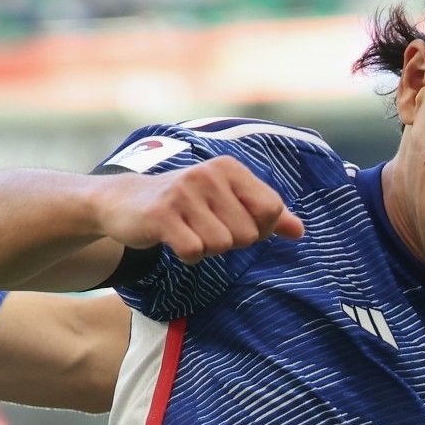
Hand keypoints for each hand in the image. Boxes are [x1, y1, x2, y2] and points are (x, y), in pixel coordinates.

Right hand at [95, 156, 302, 262]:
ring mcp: (183, 193)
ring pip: (220, 246)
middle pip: (248, 234)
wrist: (124, 202)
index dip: (260, 229)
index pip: (271, 209)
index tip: (234, 224)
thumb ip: (266, 214)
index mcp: (229, 168)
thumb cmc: (185, 204)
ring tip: (187, 232)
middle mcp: (208, 175)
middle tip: (203, 228)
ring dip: (206, 250)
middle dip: (229, 242)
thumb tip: (300, 232)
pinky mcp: (161, 214)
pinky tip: (174, 241)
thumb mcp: (226, 201)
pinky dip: (187, 257)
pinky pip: (193, 253)